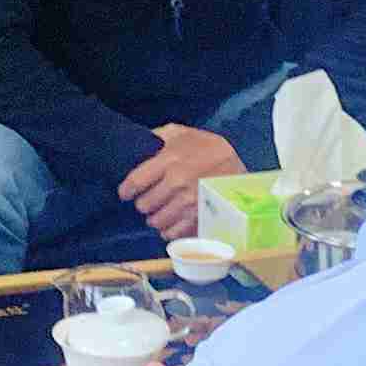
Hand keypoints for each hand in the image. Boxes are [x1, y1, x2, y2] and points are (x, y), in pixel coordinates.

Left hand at [116, 124, 243, 243]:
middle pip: (144, 205)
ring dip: (155, 218)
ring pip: (157, 221)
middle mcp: (178, 182)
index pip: (136, 181)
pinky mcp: (200, 217)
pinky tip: (172, 221)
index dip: (126, 190)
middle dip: (143, 203)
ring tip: (159, 211)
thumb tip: (138, 142)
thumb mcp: (183, 133)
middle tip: (148, 200)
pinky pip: (174, 232)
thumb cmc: (208, 148)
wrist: (239, 166)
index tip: (126, 192)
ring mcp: (189, 202)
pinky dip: (169, 229)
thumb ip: (158, 136)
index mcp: (170, 159)